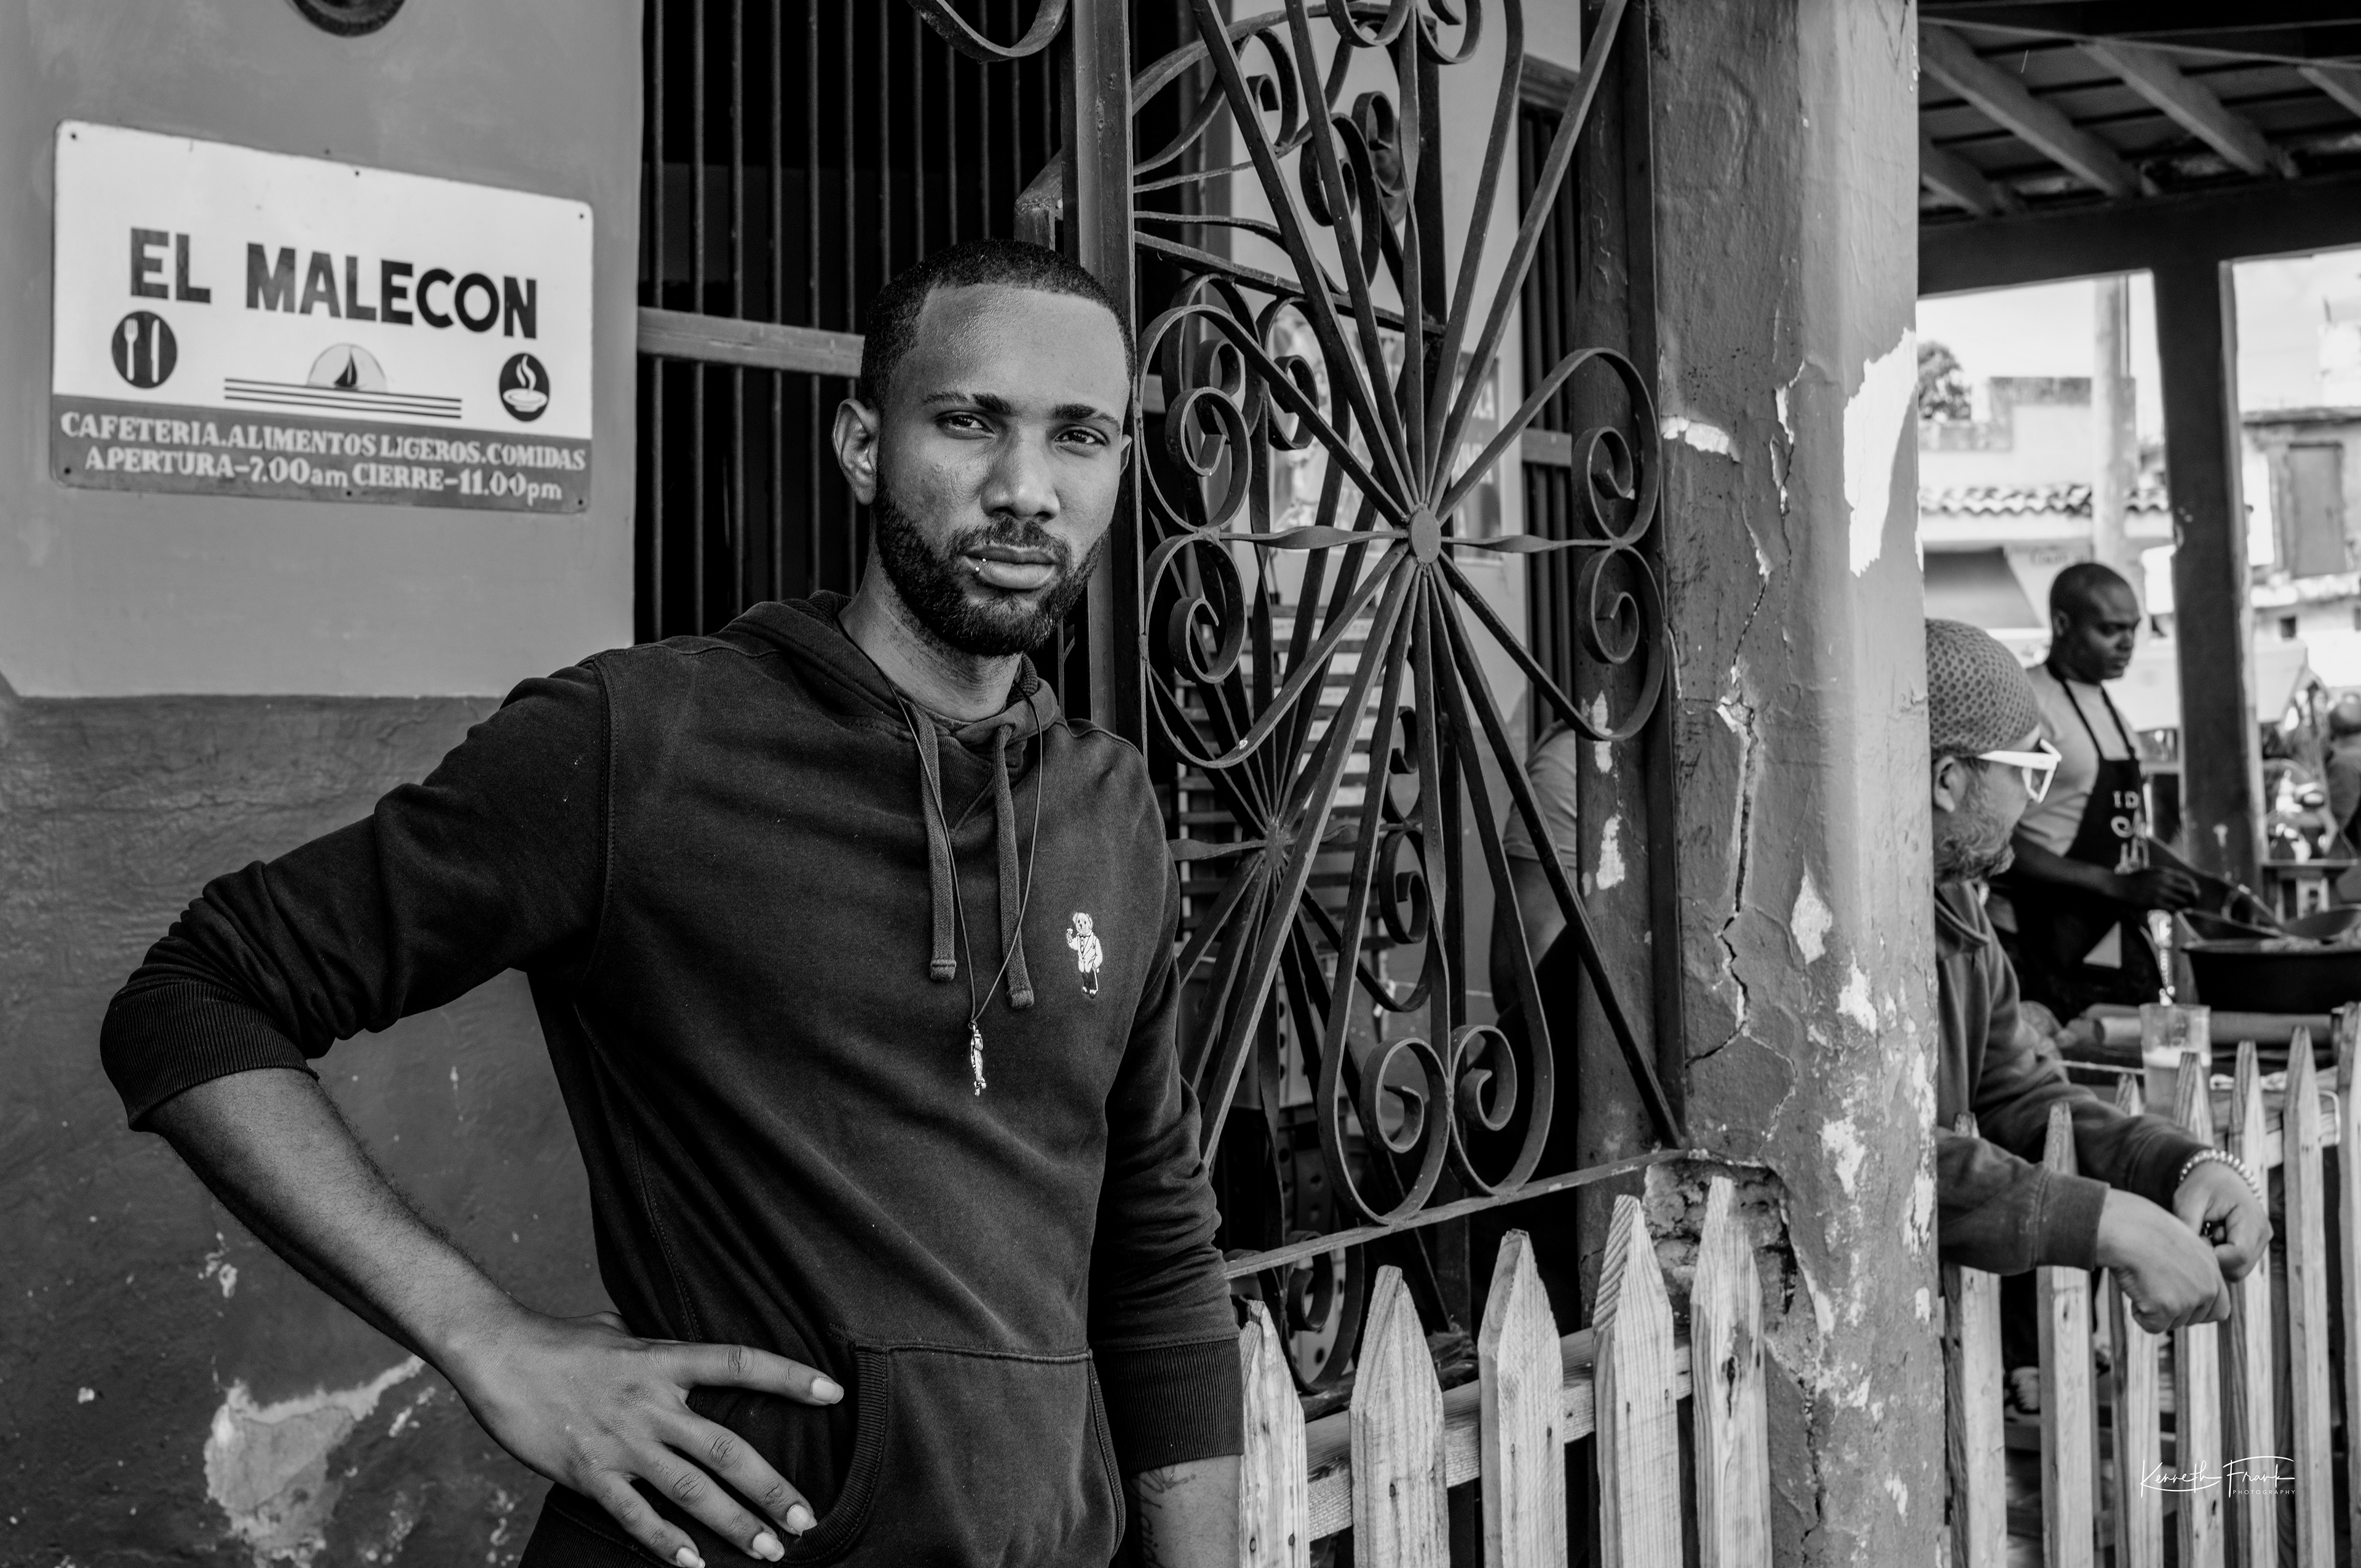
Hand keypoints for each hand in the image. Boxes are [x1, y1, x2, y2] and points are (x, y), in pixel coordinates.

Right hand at [441, 1305, 841, 1566]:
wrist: (498, 1354)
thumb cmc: (561, 1341)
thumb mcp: (621, 1329)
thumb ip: (659, 1345)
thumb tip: (687, 1349)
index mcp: (664, 1360)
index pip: (740, 1364)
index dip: (789, 1377)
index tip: (833, 1394)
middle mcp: (651, 1403)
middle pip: (726, 1449)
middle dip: (772, 1487)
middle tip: (807, 1517)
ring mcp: (621, 1442)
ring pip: (691, 1490)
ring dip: (734, 1524)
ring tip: (770, 1549)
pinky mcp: (589, 1472)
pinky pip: (635, 1515)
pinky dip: (666, 1542)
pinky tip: (693, 1565)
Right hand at [2094, 1189, 2228, 1331]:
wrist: (2126, 1228)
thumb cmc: (2143, 1227)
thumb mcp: (2181, 1240)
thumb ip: (2192, 1264)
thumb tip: (2181, 1278)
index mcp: (2213, 1269)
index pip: (2220, 1309)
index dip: (2198, 1310)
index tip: (2178, 1303)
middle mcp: (2207, 1287)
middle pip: (2195, 1320)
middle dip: (2174, 1311)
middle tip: (2153, 1288)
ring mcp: (2189, 1300)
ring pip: (2173, 1323)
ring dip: (2154, 1310)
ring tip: (2142, 1280)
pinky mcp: (2167, 1309)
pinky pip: (2152, 1326)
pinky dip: (2139, 1313)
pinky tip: (2135, 1289)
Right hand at [2118, 866, 2201, 911]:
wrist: (2119, 887)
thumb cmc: (2134, 880)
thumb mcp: (2150, 872)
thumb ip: (2163, 875)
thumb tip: (2175, 880)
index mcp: (2164, 873)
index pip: (2187, 880)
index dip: (2193, 887)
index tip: (2193, 891)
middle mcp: (2165, 882)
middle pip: (2188, 890)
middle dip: (2193, 897)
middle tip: (2193, 902)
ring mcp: (2161, 893)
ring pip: (2182, 901)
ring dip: (2184, 905)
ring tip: (2183, 908)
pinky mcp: (2155, 903)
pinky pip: (2172, 909)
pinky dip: (2174, 911)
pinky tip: (2172, 912)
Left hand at [2174, 1159, 2272, 1284]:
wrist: (2218, 1175)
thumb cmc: (2203, 1185)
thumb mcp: (2188, 1200)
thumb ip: (2188, 1228)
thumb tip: (2186, 1255)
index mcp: (2251, 1219)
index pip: (2238, 1254)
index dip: (2212, 1256)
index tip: (2194, 1242)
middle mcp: (2262, 1235)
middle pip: (2239, 1269)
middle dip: (2213, 1259)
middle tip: (2199, 1235)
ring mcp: (2260, 1243)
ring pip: (2237, 1271)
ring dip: (2217, 1259)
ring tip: (2206, 1234)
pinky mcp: (2254, 1248)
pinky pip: (2236, 1265)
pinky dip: (2221, 1258)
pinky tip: (2213, 1238)